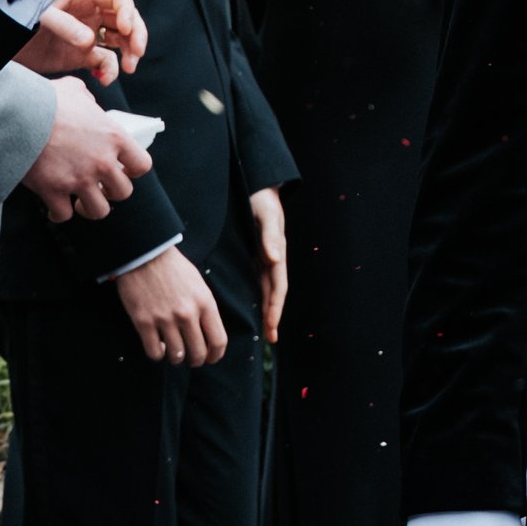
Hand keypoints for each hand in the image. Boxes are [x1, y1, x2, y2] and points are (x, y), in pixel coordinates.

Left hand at [16, 0, 146, 82]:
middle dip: (137, 36)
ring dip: (129, 54)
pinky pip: (104, 61)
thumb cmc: (15, 15)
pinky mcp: (81, 55)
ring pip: (121, 41)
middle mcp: (90, 13)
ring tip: (128, 68)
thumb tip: (90, 41)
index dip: (128, 11)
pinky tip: (104, 79)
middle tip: (137, 53)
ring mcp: (88, 34)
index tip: (127, 29)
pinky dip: (109, 71)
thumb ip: (64, 25)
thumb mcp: (39, 15)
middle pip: (127, 19)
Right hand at [19, 75, 151, 222]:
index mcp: (114, 137)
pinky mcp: (53, 191)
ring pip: (98, 211)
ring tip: (80, 202)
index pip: (142, 165)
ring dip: (89, 208)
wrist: (16, 114)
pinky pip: (64, 215)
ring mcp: (79, 179)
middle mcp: (102, 162)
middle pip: (122, 192)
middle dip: (111, 192)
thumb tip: (89, 106)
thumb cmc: (45, 100)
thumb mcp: (75, 90)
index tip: (123, 171)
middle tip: (99, 188)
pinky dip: (58, 213)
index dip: (133, 171)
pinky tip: (54, 207)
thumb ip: (88, 100)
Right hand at [114, 248, 227, 365]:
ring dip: (176, 358)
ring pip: (176, 355)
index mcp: (205, 303)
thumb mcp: (199, 285)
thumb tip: (208, 333)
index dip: (216, 355)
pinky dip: (158, 355)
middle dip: (196, 360)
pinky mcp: (143, 322)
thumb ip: (205, 308)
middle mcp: (187, 314)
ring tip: (174, 353)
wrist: (146, 254)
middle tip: (192, 359)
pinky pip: (154, 352)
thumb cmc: (174, 268)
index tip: (211, 358)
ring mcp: (165, 319)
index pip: (218, 340)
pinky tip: (159, 348)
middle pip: (198, 352)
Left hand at [248, 186, 286, 344]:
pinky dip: (255, 295)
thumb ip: (270, 236)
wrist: (257, 186)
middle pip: (274, 293)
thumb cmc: (262, 200)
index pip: (278, 287)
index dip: (275, 309)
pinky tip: (248, 306)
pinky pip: (256, 280)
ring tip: (262, 331)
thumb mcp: (267, 215)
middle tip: (270, 339)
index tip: (272, 328)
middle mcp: (272, 259)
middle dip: (273, 316)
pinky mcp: (254, 255)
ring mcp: (264, 258)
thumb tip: (274, 258)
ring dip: (265, 309)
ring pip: (266, 289)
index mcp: (277, 253)